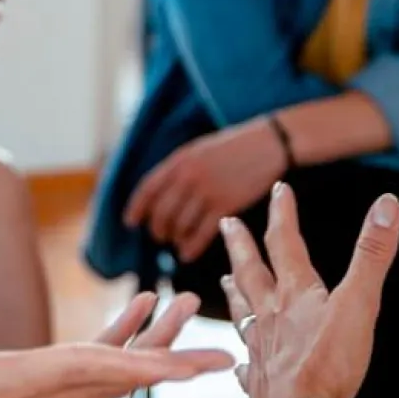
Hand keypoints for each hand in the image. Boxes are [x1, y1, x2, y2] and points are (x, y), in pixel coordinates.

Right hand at [0, 290, 233, 397]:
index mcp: (3, 387)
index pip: (91, 373)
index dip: (150, 364)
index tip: (202, 363)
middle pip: (112, 377)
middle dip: (166, 355)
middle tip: (214, 331)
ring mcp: (19, 397)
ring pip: (99, 374)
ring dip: (142, 343)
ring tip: (177, 304)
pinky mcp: (9, 389)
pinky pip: (75, 369)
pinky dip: (107, 344)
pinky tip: (123, 317)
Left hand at [123, 119, 285, 262]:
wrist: (268, 144)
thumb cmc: (233, 147)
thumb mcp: (199, 149)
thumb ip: (179, 168)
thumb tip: (159, 193)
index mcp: (180, 160)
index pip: (148, 188)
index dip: (136, 208)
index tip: (130, 222)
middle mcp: (189, 176)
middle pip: (161, 211)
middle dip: (157, 228)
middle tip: (159, 235)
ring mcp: (207, 191)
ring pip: (180, 225)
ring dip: (175, 237)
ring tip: (177, 242)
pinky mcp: (226, 205)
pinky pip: (201, 234)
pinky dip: (190, 247)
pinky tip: (187, 253)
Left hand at [219, 182, 398, 397]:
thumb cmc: (329, 363)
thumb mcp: (359, 303)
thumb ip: (372, 255)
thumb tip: (388, 204)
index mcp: (294, 293)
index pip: (285, 242)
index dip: (283, 213)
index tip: (280, 189)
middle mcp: (270, 315)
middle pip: (251, 271)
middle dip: (241, 244)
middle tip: (226, 222)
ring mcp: (261, 349)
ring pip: (243, 313)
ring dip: (235, 294)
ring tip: (224, 282)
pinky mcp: (260, 383)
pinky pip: (247, 368)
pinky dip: (242, 362)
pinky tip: (239, 366)